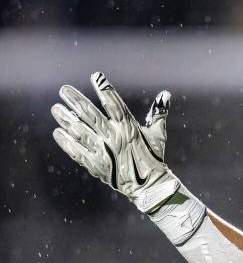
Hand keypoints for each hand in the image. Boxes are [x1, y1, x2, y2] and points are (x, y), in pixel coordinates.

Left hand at [51, 72, 179, 211]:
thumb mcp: (158, 135)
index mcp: (129, 128)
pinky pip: (77, 151)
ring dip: (66, 118)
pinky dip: (66, 141)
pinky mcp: (96, 164)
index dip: (105, 90)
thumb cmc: (154, 157)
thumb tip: (165, 94)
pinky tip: (58, 132)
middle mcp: (114, 137)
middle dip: (76, 100)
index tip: (96, 76)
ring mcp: (103, 151)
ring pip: (80, 130)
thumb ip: (158, 114)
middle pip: (91, 114)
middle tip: (64, 90)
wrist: (149, 186)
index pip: (114, 104)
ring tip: (56, 108)